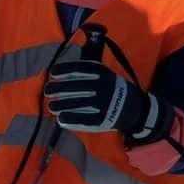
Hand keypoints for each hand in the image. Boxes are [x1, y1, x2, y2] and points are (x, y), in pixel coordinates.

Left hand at [42, 57, 161, 142]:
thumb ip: (88, 69)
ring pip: (75, 104)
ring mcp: (103, 104)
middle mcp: (103, 87)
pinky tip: (61, 118)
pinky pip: (82, 119)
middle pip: (73, 87)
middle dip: (57, 88)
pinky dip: (69, 119)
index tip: (53, 72)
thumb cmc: (114, 89)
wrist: (135, 109)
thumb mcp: (106, 74)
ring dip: (59, 105)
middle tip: (48, 90)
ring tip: (52, 106)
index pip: (79, 69)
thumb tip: (65, 64)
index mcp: (103, 73)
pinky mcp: (103, 119)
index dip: (63, 70)